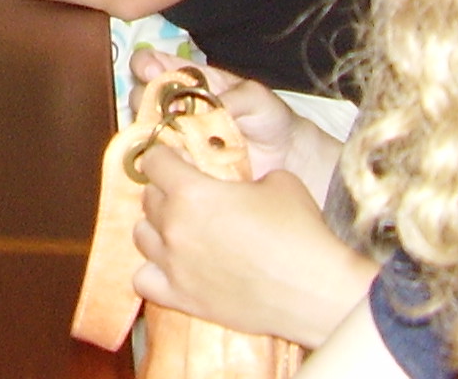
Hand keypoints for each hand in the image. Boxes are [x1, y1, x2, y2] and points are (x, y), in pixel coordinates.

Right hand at [128, 52, 313, 184]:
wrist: (283, 159)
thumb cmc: (267, 117)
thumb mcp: (257, 97)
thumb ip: (234, 96)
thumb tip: (208, 107)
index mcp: (187, 81)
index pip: (151, 63)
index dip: (144, 64)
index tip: (149, 71)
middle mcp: (172, 107)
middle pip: (139, 96)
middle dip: (145, 100)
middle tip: (162, 111)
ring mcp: (173, 139)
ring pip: (144, 132)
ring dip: (152, 135)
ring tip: (173, 141)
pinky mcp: (179, 168)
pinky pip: (158, 165)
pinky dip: (161, 164)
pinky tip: (177, 165)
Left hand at [133, 144, 375, 347]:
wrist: (316, 292)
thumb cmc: (300, 233)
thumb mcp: (277, 180)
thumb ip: (244, 173)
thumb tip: (239, 180)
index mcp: (191, 191)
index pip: (154, 161)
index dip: (166, 157)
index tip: (176, 160)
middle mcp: (174, 226)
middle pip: (149, 198)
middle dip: (166, 191)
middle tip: (190, 196)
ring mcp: (174, 265)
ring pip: (141, 235)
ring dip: (158, 228)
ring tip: (183, 230)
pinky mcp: (182, 299)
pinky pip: (143, 279)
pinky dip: (152, 270)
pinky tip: (173, 266)